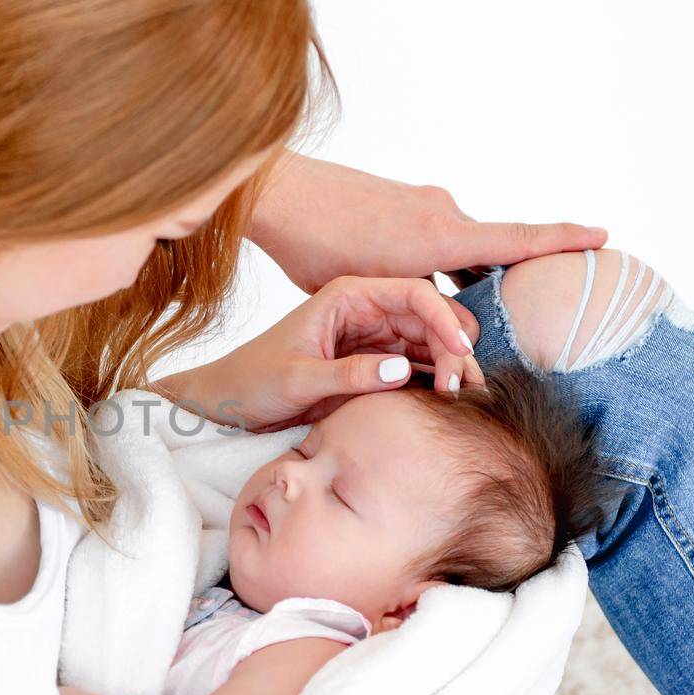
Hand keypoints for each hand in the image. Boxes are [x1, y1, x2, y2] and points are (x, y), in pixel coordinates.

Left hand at [157, 275, 483, 431]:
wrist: (230, 401)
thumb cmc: (254, 381)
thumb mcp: (298, 379)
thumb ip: (349, 374)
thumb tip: (404, 369)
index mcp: (348, 296)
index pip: (414, 293)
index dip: (445, 319)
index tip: (461, 351)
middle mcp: (366, 310)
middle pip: (430, 318)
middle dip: (454, 347)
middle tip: (463, 387)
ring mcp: (373, 336)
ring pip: (429, 343)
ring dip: (450, 365)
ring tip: (464, 397)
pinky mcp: (373, 362)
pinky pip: (416, 364)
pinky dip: (435, 379)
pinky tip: (449, 399)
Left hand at [251, 155, 608, 293]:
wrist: (276, 195)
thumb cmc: (313, 246)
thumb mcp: (368, 291)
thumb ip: (414, 311)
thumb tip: (453, 329)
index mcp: (438, 236)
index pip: (517, 239)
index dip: (562, 241)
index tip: (605, 235)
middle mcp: (441, 212)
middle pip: (493, 255)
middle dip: (509, 285)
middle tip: (530, 309)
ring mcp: (423, 204)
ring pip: (461, 252)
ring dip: (467, 282)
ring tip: (466, 315)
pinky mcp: (404, 204)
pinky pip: (438, 240)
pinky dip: (442, 266)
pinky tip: (420, 287)